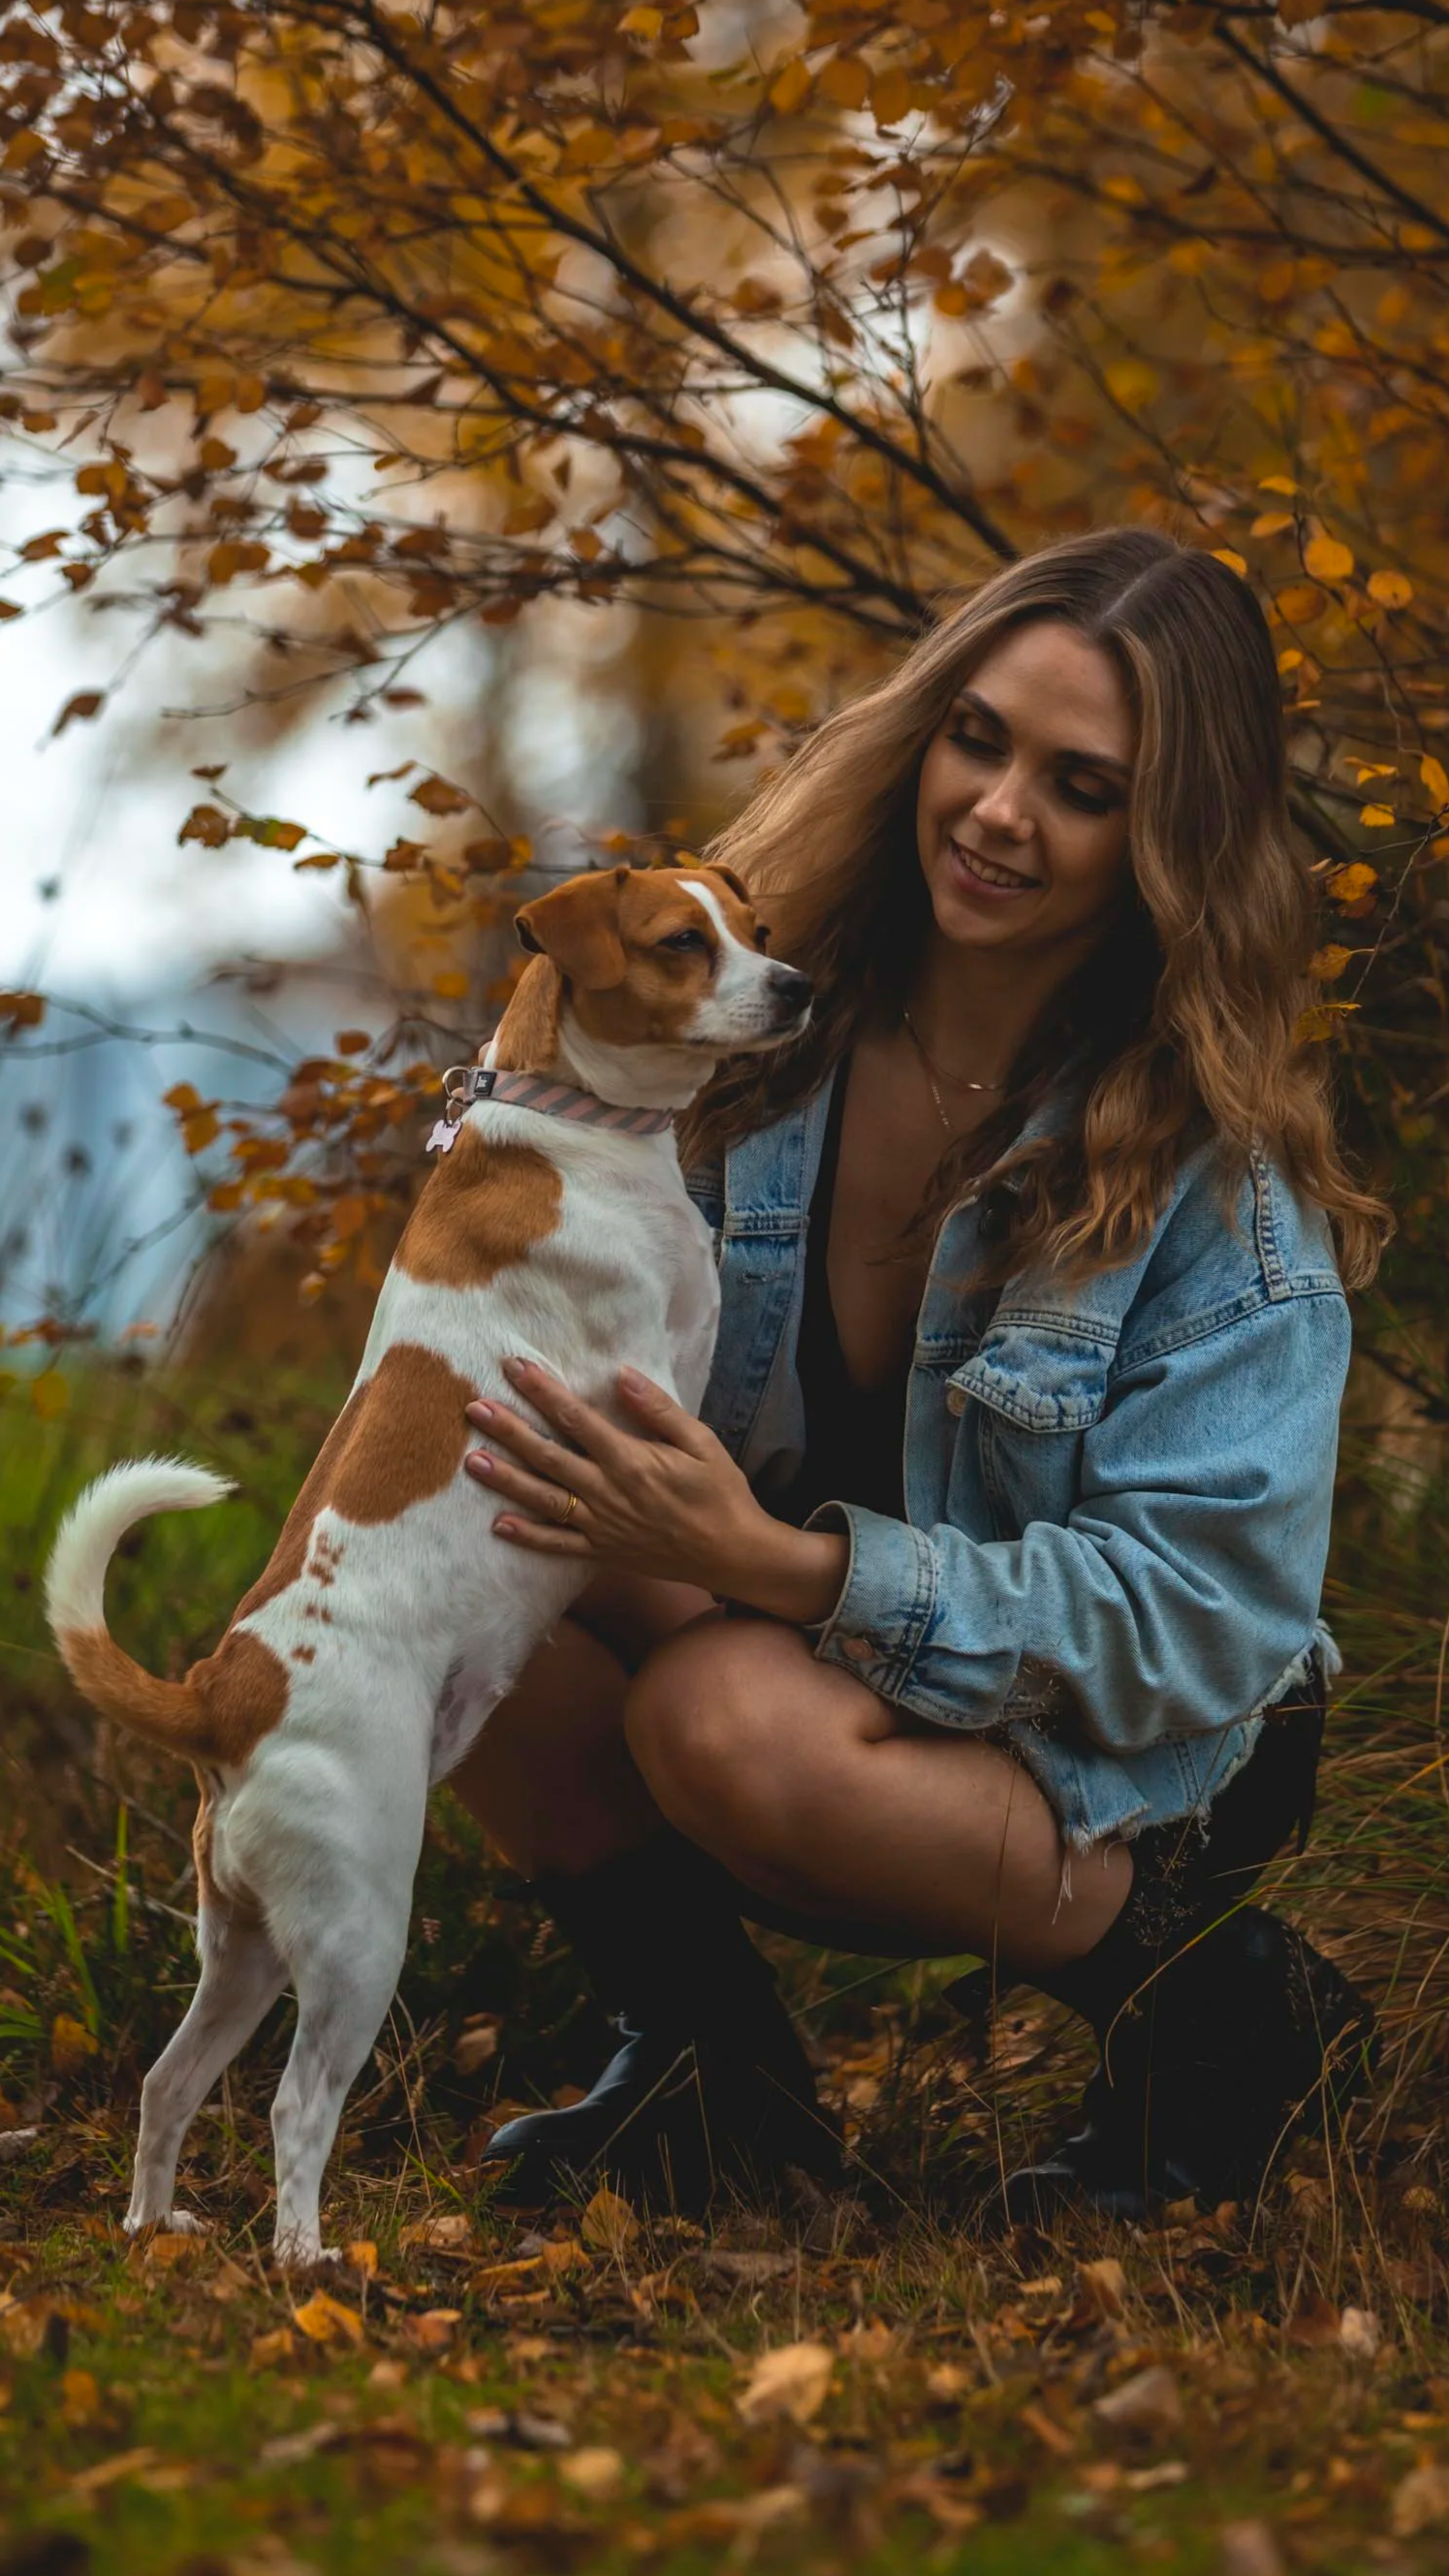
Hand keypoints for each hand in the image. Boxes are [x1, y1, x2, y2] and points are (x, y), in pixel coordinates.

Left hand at [463, 1358, 848, 1621]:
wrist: (732, 1554)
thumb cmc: (720, 1492)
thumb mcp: (701, 1442)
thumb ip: (658, 1410)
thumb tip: (621, 1375)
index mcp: (631, 1461)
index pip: (576, 1419)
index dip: (543, 1391)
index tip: (515, 1368)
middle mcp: (607, 1493)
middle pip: (547, 1457)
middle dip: (508, 1431)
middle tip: (473, 1408)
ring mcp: (601, 1526)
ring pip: (543, 1499)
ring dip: (506, 1480)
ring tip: (472, 1461)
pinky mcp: (602, 1551)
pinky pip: (558, 1545)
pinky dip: (527, 1536)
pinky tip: (498, 1523)